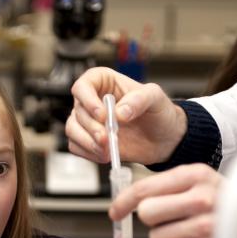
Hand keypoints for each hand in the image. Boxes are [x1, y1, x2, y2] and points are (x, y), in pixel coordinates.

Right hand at [66, 67, 186, 165]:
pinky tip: (105, 155)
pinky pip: (76, 146)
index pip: (83, 86)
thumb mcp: (155, 98)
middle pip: (77, 111)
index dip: (88, 100)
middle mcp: (92, 100)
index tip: (102, 115)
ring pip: (72, 130)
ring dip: (87, 142)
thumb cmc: (159, 112)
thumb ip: (139, 100)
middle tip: (106, 139)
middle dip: (91, 127)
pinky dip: (88, 153)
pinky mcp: (89, 140)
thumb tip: (120, 113)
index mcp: (104, 82)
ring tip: (107, 151)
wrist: (164, 139)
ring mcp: (88, 121)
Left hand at [111, 164, 221, 237]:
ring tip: (187, 235)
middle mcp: (202, 198)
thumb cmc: (225, 204)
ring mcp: (206, 226)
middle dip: (152, 220)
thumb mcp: (200, 182)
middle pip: (146, 213)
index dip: (123, 201)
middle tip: (170, 220)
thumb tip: (124, 202)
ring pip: (155, 237)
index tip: (116, 211)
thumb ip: (166, 186)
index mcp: (196, 175)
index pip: (145, 188)